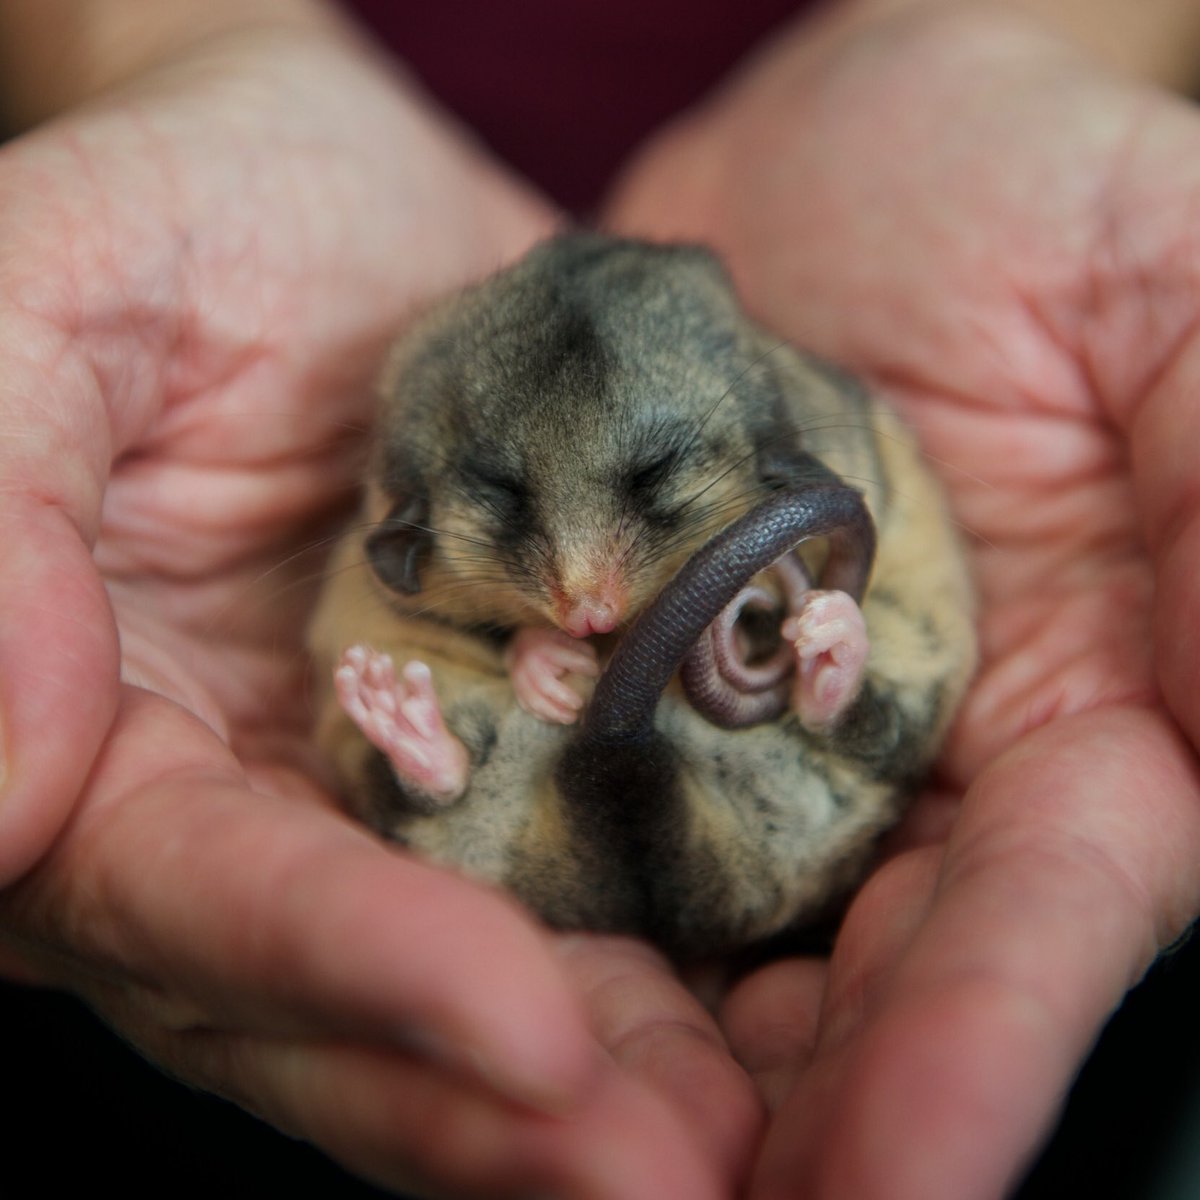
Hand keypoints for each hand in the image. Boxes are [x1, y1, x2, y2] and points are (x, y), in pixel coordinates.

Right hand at [0, 18, 761, 1196]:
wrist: (334, 201)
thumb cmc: (175, 219)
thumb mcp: (48, 302)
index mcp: (98, 749)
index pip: (202, 899)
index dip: (348, 969)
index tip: (520, 1030)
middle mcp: (244, 812)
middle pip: (348, 1008)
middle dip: (500, 1105)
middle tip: (668, 1180)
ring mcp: (392, 792)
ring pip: (487, 978)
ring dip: (611, 1086)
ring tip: (759, 1151)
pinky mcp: (519, 745)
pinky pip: (593, 874)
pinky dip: (679, 960)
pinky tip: (785, 1020)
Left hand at [607, 5, 1199, 1196]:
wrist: (851, 146)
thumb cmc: (1042, 200)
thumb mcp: (1172, 311)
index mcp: (1081, 723)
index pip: (1034, 923)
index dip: (971, 1054)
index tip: (889, 1183)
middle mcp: (910, 767)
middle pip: (859, 980)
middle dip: (786, 1115)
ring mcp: (754, 729)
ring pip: (704, 934)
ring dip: (635, 1051)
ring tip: (541, 1146)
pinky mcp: (627, 668)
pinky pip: (570, 801)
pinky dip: (524, 891)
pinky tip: (454, 964)